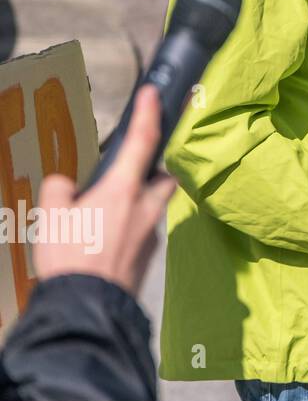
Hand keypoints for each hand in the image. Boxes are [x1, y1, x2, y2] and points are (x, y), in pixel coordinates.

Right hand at [34, 85, 176, 296]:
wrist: (88, 306)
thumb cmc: (70, 257)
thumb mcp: (51, 216)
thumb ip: (60, 190)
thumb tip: (66, 185)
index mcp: (124, 190)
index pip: (144, 141)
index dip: (151, 113)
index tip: (155, 94)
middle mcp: (146, 208)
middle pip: (163, 178)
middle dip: (154, 169)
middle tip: (131, 171)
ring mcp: (151, 233)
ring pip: (153, 207)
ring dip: (137, 203)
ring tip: (105, 213)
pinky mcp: (148, 256)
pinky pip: (142, 232)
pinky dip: (129, 229)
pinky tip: (105, 240)